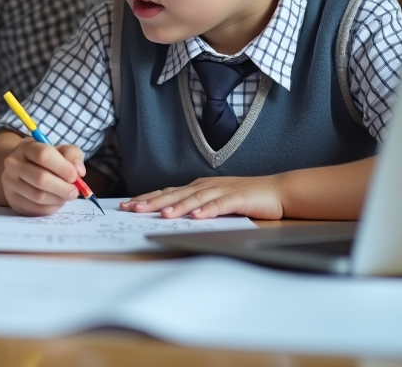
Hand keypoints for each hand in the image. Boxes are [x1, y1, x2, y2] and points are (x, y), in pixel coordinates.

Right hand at [1, 139, 84, 215]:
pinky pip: (35, 209)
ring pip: (38, 196)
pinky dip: (51, 208)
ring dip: (58, 199)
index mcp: (26, 147)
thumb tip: (79, 171)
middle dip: (63, 188)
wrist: (20, 169)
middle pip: (40, 178)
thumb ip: (73, 156)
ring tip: (66, 196)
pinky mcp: (12, 200)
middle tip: (75, 192)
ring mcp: (10, 183)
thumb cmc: (45, 160)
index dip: (63, 167)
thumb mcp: (60, 151)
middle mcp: (13, 164)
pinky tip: (56, 202)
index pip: (43, 154)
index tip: (75, 176)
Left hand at [119, 175, 283, 219]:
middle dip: (152, 201)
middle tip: (133, 208)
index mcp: (198, 187)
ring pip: (194, 198)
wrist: (275, 191)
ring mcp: (221, 190)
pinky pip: (220, 204)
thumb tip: (170, 215)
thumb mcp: (214, 201)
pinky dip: (207, 210)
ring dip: (177, 206)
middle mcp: (205, 186)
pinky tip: (197, 215)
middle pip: (174, 194)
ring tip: (161, 214)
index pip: (167, 192)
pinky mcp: (237, 198)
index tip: (127, 205)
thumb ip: (195, 206)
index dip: (146, 198)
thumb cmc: (244, 198)